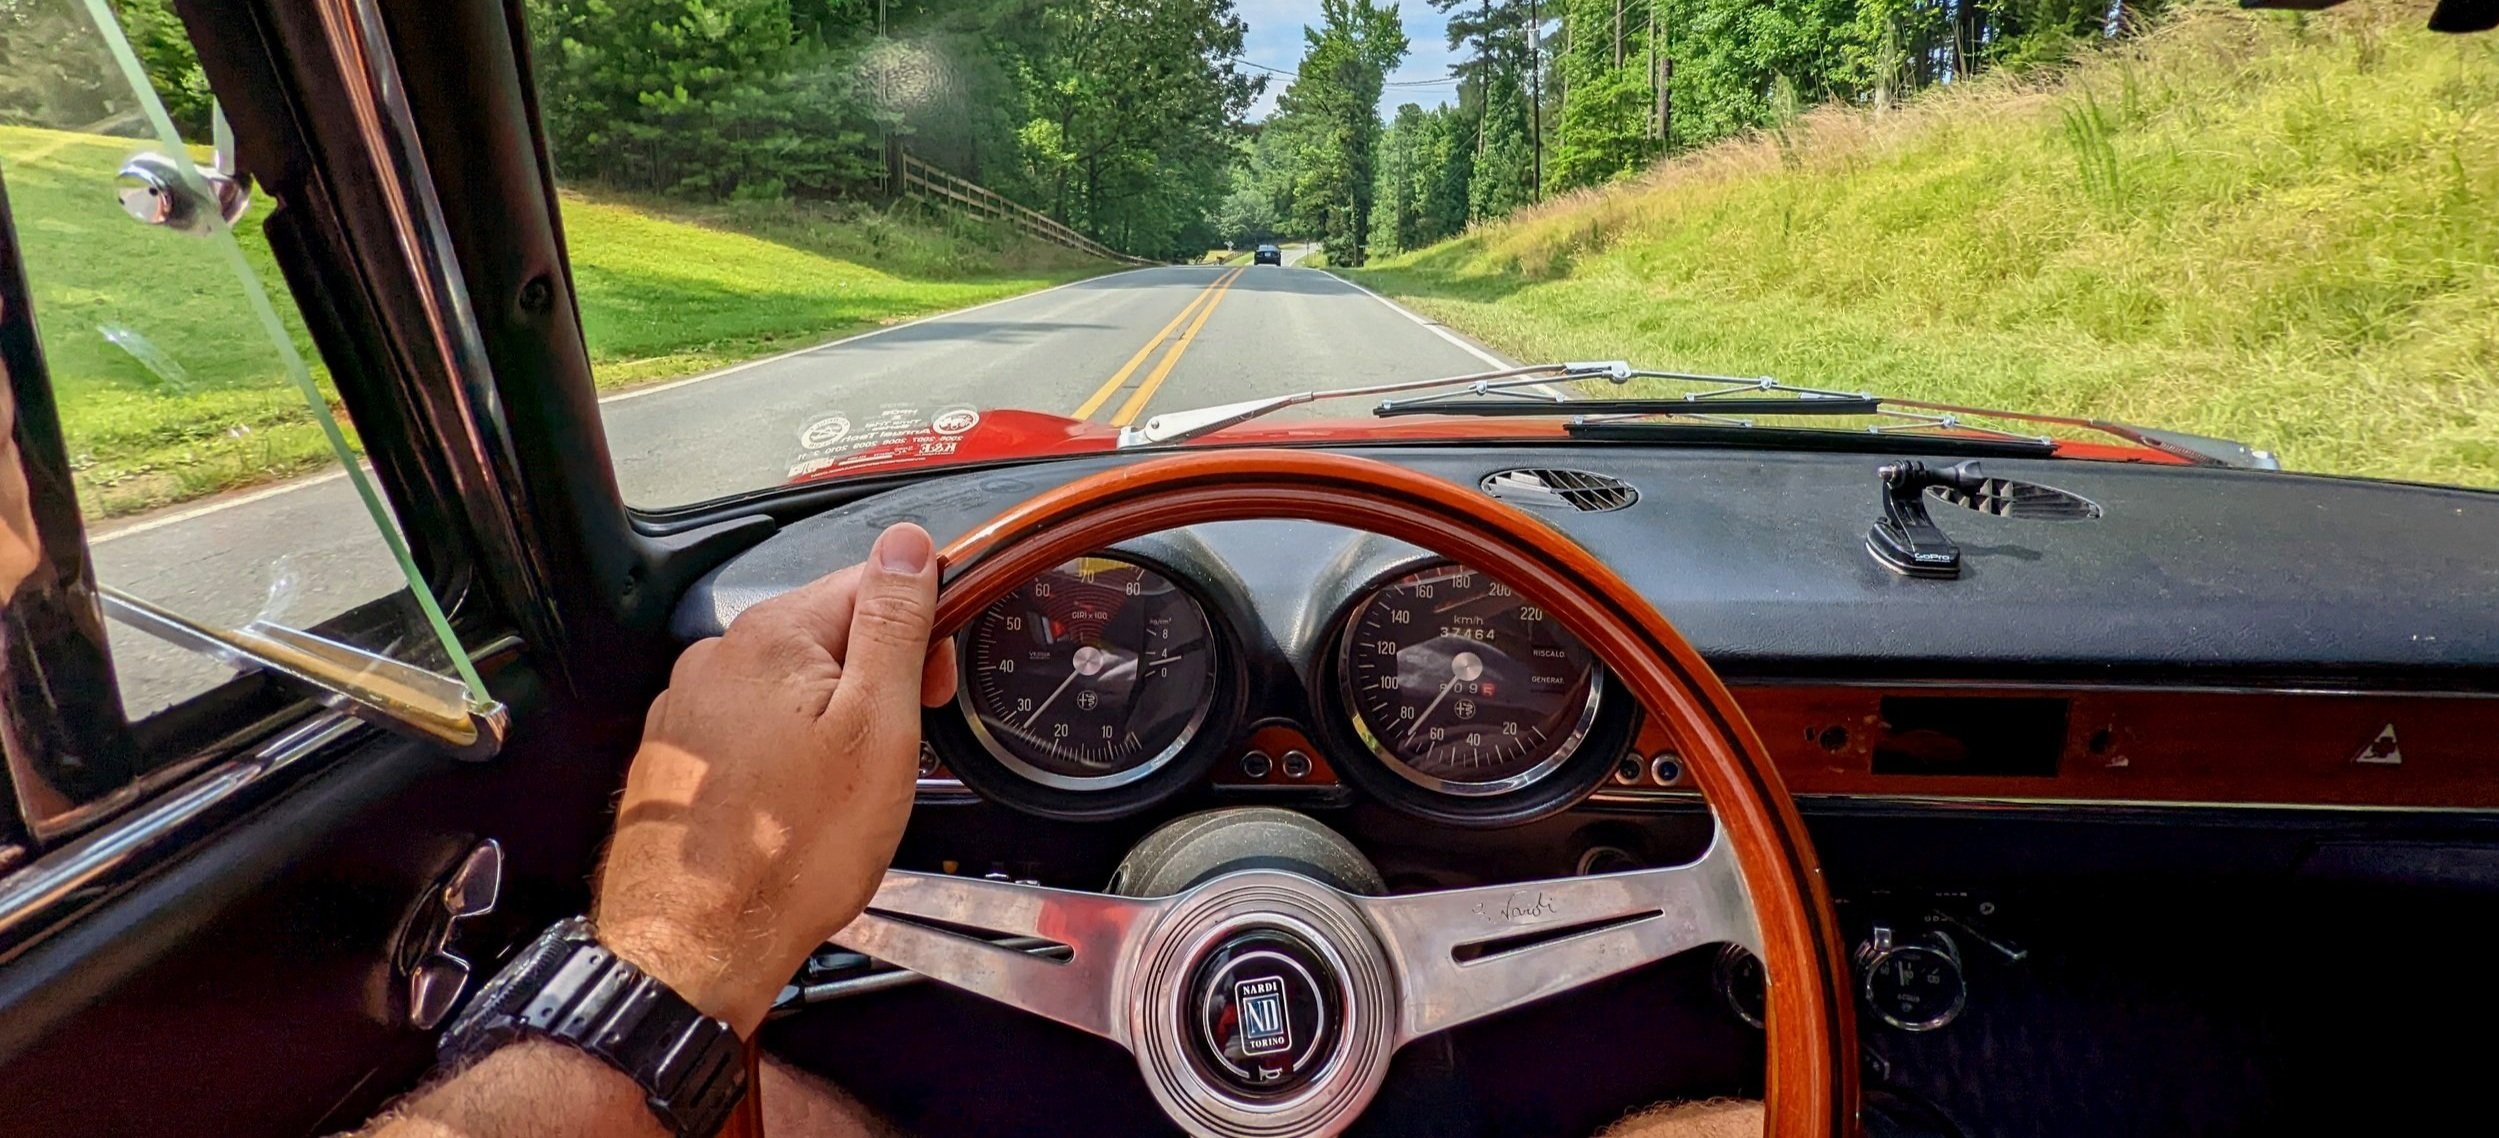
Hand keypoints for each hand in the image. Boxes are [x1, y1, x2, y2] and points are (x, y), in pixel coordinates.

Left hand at [595, 523, 956, 1035]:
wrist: (697, 944)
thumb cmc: (789, 852)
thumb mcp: (878, 728)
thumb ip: (894, 625)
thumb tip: (907, 544)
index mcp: (772, 637)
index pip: (871, 585)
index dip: (921, 634)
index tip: (933, 687)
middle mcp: (718, 659)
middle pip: (827, 637)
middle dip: (874, 682)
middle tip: (894, 752)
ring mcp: (689, 709)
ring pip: (789, 689)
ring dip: (827, 723)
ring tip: (842, 791)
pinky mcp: (676, 759)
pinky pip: (750, 732)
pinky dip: (783, 758)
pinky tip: (796, 808)